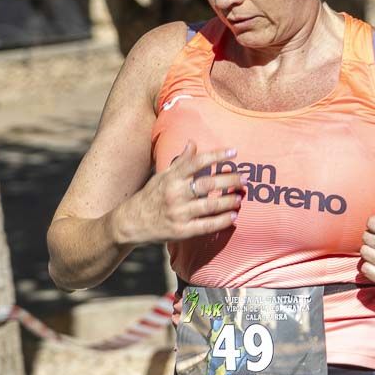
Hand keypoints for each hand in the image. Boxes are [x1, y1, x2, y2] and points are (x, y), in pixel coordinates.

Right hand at [114, 141, 245, 244]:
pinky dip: (222, 221)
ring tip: (240, 197)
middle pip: (208, 184)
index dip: (216, 156)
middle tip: (244, 179)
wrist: (131, 223)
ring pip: (210, 205)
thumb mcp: (162, 176)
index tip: (234, 152)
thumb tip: (193, 143)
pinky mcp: (181, 231)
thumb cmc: (150, 196)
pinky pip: (206, 226)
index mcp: (171, 178)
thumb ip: (180, 162)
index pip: (197, 162)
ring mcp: (178, 214)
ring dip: (228, 201)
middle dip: (229, 180)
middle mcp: (175, 194)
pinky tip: (233, 217)